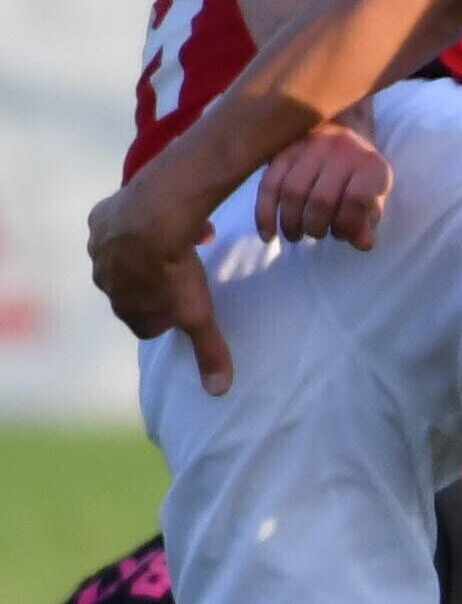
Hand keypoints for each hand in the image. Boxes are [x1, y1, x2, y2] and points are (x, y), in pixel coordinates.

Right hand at [87, 182, 230, 395]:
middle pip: (133, 288)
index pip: (141, 323)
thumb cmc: (176, 267)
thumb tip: (219, 391)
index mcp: (122, 305)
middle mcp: (103, 278)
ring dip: (148, 253)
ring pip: (125, 255)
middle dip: (158, 285)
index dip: (166, 318)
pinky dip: (138, 223)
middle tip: (186, 274)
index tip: (185, 309)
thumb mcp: (197, 312)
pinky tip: (166, 218)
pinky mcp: (100, 217)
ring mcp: (99, 247)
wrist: (155, 212)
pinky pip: (119, 223)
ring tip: (182, 244)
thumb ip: (208, 350)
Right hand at [255, 117, 392, 248]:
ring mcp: (310, 147)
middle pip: (321, 200)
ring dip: (291, 223)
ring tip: (296, 235)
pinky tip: (268, 235)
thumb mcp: (373, 196)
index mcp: (370, 164)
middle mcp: (341, 150)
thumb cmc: (359, 174)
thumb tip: (362, 245)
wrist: (341, 130)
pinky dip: (265, 215)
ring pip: (293, 193)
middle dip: (316, 227)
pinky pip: (268, 186)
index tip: (341, 235)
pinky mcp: (283, 150)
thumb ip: (368, 220)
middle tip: (316, 234)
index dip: (347, 225)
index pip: (357, 199)